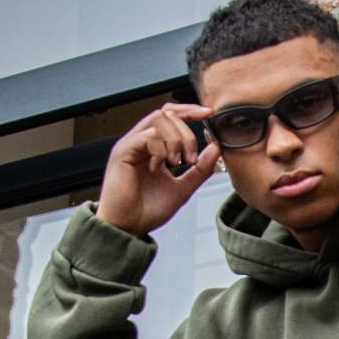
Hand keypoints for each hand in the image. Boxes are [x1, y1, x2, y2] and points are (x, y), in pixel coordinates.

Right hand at [96, 102, 221, 239]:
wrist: (129, 227)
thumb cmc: (148, 210)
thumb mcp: (183, 188)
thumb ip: (200, 169)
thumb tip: (216, 148)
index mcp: (153, 147)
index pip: (170, 116)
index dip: (190, 111)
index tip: (208, 114)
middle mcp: (140, 141)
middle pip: (166, 114)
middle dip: (186, 133)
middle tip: (191, 159)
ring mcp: (130, 145)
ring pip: (158, 120)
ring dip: (175, 140)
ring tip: (177, 163)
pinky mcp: (122, 152)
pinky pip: (147, 136)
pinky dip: (160, 150)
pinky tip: (159, 168)